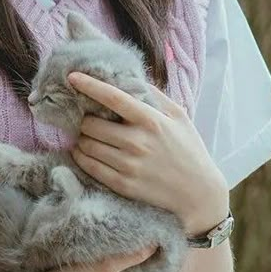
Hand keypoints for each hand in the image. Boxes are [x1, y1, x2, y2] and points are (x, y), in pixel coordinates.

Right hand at [17, 244, 157, 271]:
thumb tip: (155, 245)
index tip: (157, 232)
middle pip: (139, 271)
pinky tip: (107, 249)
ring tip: (123, 233)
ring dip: (124, 256)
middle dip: (139, 251)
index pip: (153, 271)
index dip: (156, 252)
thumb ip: (130, 258)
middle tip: (139, 227)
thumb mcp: (104, 268)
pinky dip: (112, 262)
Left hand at [66, 72, 228, 231]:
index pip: (113, 98)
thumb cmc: (189, 149)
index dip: (90, 85)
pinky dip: (81, 156)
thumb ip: (154, 94)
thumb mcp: (178, 116)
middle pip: (91, 124)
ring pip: (87, 145)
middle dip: (85, 118)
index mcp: (151, 121)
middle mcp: (137, 142)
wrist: (199, 195)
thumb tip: (129, 77)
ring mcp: (129, 165)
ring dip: (81, 137)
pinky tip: (84, 151)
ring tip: (87, 135)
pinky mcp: (123, 185)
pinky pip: (89, 166)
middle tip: (87, 117)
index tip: (72, 76)